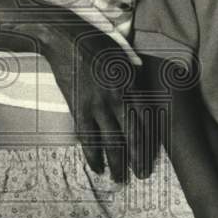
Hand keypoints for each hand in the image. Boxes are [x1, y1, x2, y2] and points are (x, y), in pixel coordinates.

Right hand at [42, 26, 143, 182]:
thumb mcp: (122, 55)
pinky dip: (92, 154)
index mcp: (130, 84)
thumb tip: (139, 91)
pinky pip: (87, 137)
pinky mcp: (78, 108)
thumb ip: (132, 76)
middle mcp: (116, 98)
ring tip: (119, 179)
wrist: (65, 39)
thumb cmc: (95, 42)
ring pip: (110, 141)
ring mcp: (97, 105)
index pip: (145, 119)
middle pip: (131, 135)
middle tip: (142, 175)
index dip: (149, 140)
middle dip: (137, 158)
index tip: (152, 155)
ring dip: (116, 163)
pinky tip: (97, 167)